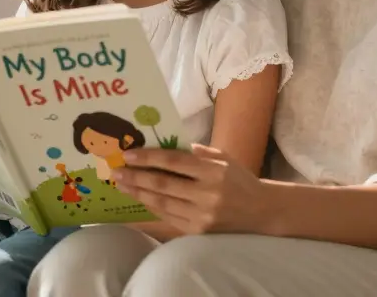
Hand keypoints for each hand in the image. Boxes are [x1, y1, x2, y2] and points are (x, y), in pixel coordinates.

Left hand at [113, 144, 267, 234]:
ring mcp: (202, 216)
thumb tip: (164, 144)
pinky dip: (151, 207)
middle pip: (163, 184)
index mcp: (214, 171)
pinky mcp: (198, 231)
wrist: (260, 212)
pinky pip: (168, 217)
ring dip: (139, 193)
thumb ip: (196, 152)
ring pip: (162, 203)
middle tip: (116, 170)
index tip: (128, 154)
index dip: (149, 158)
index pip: (174, 163)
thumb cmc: (239, 179)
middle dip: (136, 176)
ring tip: (122, 184)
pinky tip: (140, 198)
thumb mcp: (223, 158)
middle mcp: (207, 194)